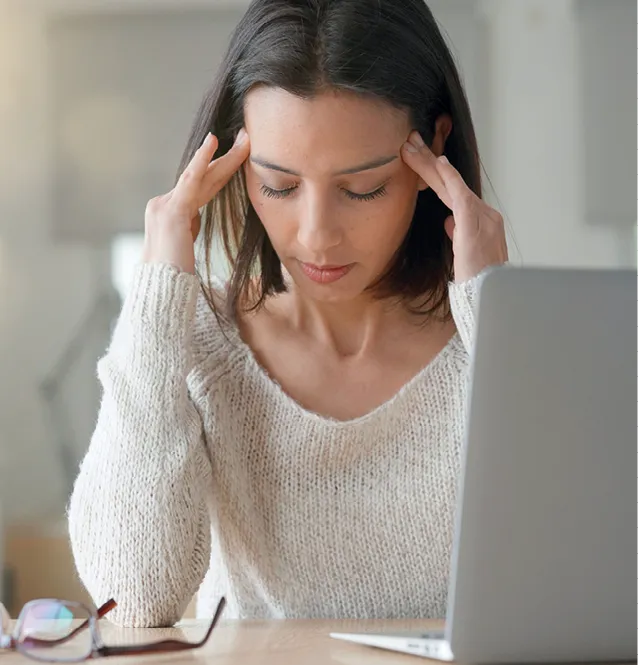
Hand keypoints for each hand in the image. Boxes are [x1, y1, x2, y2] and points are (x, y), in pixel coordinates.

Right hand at [142, 129, 249, 273]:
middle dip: (225, 158)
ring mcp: (164, 206)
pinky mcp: (171, 211)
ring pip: (201, 176)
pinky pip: (191, 179)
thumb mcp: (183, 248)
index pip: (199, 188)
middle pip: (202, 177)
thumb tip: (195, 220)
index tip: (237, 158)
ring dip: (226, 157)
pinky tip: (213, 142)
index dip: (219, 172)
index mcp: (169, 214)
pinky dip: (202, 160)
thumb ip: (188, 229)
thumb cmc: (172, 279)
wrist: (159, 291)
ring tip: (244, 139)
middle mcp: (163, 205)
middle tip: (245, 138)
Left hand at [401, 131, 507, 282]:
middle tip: (410, 142)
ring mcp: (483, 217)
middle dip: (430, 162)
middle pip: (452, 183)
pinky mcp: (475, 223)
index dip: (436, 176)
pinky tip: (439, 162)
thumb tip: (449, 221)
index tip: (420, 160)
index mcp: (483, 222)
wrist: (487, 297)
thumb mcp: (465, 254)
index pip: (454, 192)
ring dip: (429, 165)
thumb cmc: (477, 282)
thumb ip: (459, 234)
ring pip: (451, 185)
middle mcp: (486, 215)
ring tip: (411, 147)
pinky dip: (449, 178)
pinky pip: (460, 195)